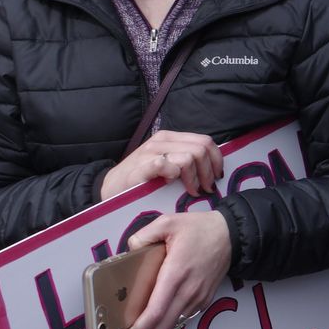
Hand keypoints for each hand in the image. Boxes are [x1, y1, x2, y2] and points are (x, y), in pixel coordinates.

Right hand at [101, 131, 222, 200]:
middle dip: (209, 172)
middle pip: (201, 149)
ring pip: (189, 157)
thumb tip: (215, 167)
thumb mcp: (168, 164)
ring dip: (195, 178)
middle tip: (206, 188)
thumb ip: (187, 160)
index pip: (205, 141)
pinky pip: (166, 164)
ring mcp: (150, 152)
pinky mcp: (140, 166)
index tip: (218, 177)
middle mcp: (161, 140)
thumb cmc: (143, 180)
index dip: (217, 159)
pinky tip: (171, 184)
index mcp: (171, 138)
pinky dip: (174, 175)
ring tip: (192, 191)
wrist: (110, 189)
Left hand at [113, 211, 231, 328]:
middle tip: (129, 325)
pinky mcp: (206, 299)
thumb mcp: (168, 222)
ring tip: (148, 312)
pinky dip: (173, 315)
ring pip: (174, 324)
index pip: (155, 312)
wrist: (231, 234)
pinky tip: (167, 302)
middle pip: (163, 326)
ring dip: (159, 323)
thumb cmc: (199, 228)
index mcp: (175, 274)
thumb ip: (143, 236)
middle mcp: (188, 291)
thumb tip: (130, 251)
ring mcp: (199, 297)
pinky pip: (185, 315)